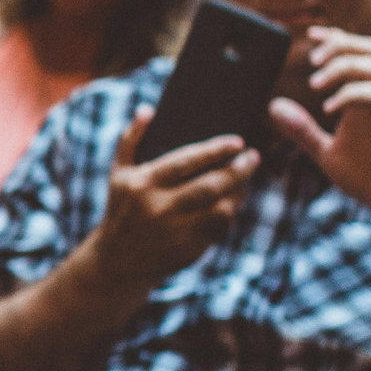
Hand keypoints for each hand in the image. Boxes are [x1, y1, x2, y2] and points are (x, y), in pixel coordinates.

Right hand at [85, 107, 261, 292]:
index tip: (238, 141)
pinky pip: (220, 228)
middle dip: (238, 170)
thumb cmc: (121, 209)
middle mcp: (158, 208)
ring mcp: (175, 231)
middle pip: (210, 185)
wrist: (117, 262)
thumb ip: (130, 139)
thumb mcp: (118, 174)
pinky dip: (230, 213)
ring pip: (220, 208)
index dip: (215, 150)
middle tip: (253, 157)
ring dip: (238, 192)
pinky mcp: (188, 250)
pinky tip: (234, 201)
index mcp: (143, 184)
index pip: (185, 162)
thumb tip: (147, 109)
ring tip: (245, 178)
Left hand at [267, 28, 370, 227]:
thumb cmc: (366, 175)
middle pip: (370, 50)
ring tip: (315, 84)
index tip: (312, 34)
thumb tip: (273, 107)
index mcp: (364, 99)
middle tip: (312, 60)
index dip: (336, 38)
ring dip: (341, 66)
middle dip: (340, 45)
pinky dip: (349, 95)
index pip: (356, 54)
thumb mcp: (325, 150)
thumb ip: (301, 128)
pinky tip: (328, 109)